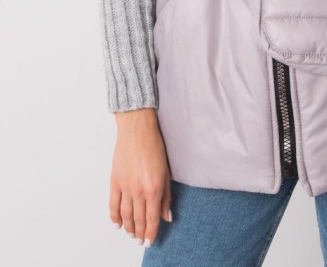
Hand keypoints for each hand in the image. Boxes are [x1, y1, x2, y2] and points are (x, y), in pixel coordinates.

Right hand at [109, 108, 171, 248]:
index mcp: (154, 188)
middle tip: (140, 241)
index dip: (151, 233)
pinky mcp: (114, 181)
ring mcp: (125, 186)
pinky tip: (117, 224)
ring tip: (131, 234)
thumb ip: (166, 196)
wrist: (137, 130)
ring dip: (128, 228)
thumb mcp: (166, 172)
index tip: (150, 242)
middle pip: (138, 219)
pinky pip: (113, 204)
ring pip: (125, 215)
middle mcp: (138, 190)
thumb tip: (167, 216)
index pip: (152, 218)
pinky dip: (114, 216)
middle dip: (140, 233)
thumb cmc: (154, 147)